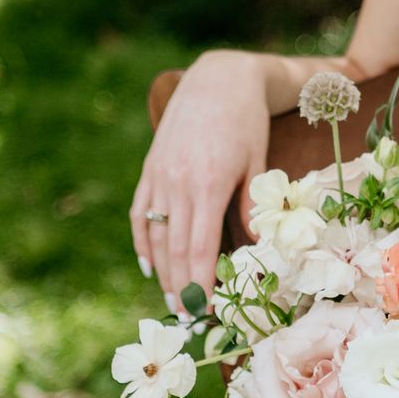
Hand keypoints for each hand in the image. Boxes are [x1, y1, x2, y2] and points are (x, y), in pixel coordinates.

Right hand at [129, 50, 270, 313]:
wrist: (219, 78)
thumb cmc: (248, 121)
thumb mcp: (258, 162)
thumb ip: (253, 205)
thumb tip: (256, 246)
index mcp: (209, 183)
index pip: (199, 248)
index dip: (200, 284)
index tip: (205, 310)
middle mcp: (178, 182)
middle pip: (174, 248)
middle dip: (180, 287)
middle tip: (188, 319)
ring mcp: (159, 175)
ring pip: (155, 234)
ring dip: (161, 271)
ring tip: (171, 300)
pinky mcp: (149, 168)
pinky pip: (140, 212)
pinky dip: (142, 241)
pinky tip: (149, 265)